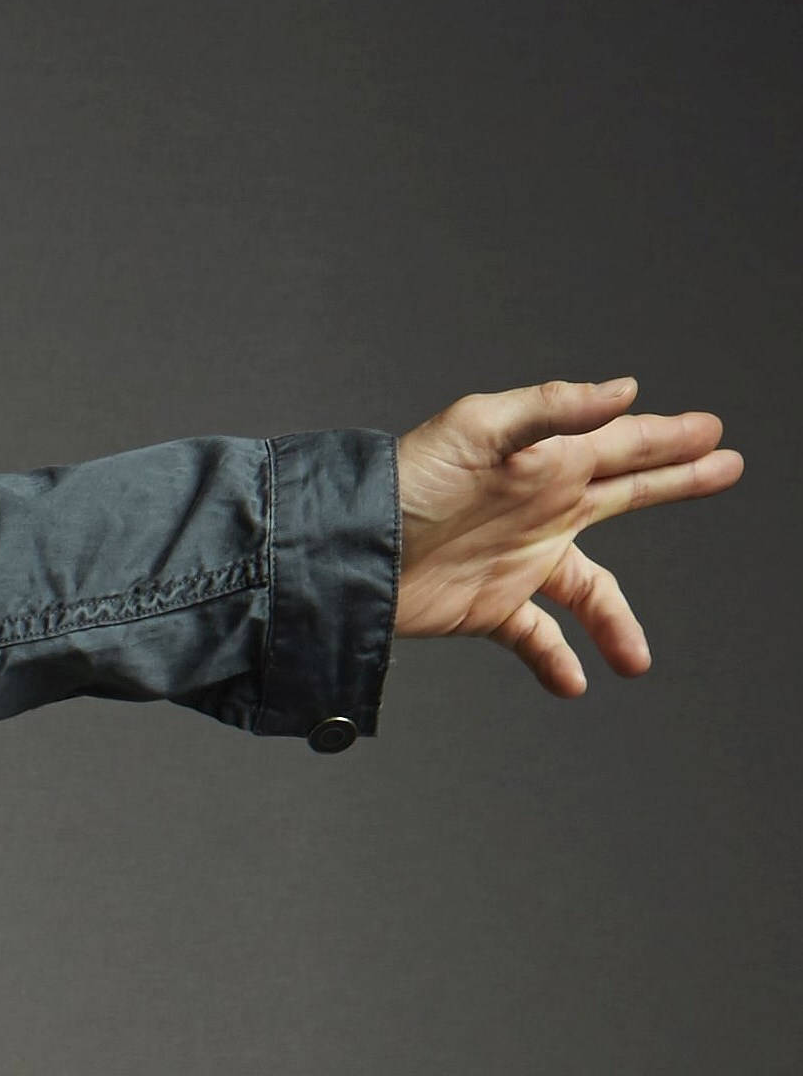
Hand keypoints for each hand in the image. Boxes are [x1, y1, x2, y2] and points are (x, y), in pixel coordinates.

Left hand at [393, 377, 741, 695]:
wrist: (348, 550)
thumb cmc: (405, 482)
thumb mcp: (478, 429)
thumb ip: (552, 409)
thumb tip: (624, 390)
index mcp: (545, 462)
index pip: (623, 444)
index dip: (669, 437)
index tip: (712, 431)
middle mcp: (540, 508)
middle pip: (626, 494)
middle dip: (676, 480)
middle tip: (727, 466)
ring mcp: (518, 559)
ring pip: (589, 590)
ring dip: (619, 621)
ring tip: (640, 658)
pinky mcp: (489, 606)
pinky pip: (534, 638)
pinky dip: (555, 662)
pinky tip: (576, 685)